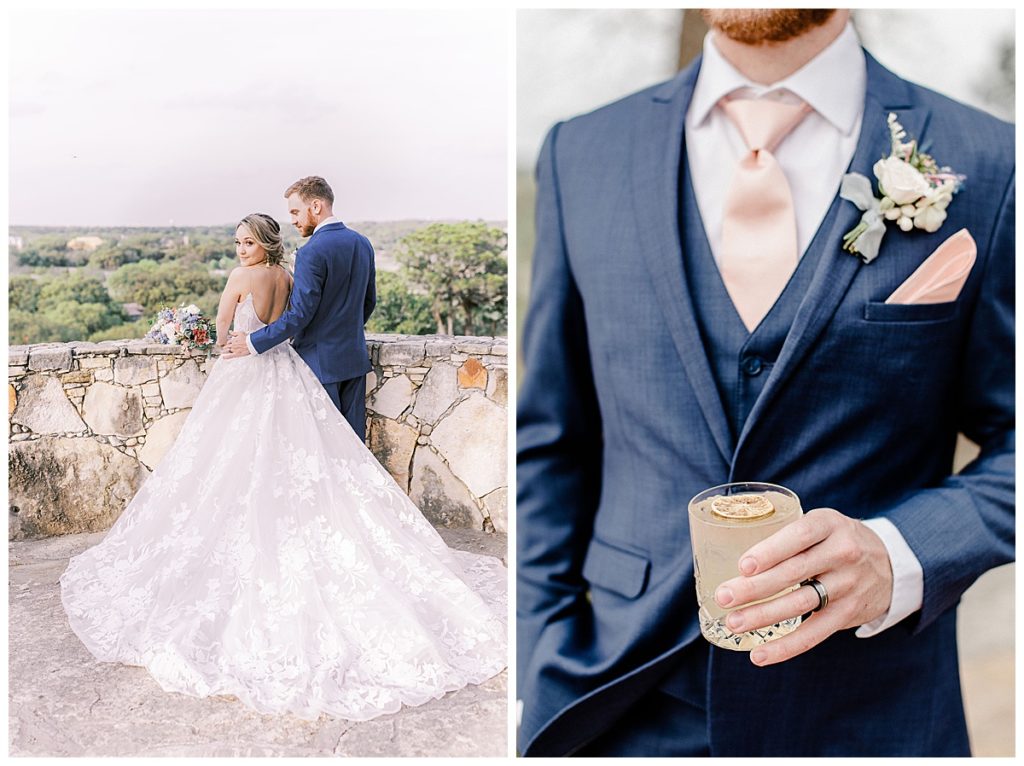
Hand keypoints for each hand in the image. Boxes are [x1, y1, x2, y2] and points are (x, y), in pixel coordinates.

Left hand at [220, 331, 251, 358]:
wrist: (251, 344)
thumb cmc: (247, 338)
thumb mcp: (240, 333)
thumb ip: (234, 333)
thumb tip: (230, 331)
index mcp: (233, 340)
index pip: (228, 342)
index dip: (229, 343)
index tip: (229, 343)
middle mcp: (232, 345)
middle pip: (227, 346)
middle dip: (226, 347)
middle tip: (225, 348)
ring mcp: (234, 350)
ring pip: (227, 351)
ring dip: (225, 351)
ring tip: (223, 352)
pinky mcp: (236, 354)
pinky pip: (230, 356)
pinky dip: (226, 357)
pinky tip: (223, 357)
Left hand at [713, 508, 892, 666]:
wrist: (891, 564)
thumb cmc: (836, 540)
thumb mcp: (822, 525)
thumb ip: (788, 535)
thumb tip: (729, 553)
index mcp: (829, 524)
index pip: (799, 536)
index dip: (771, 551)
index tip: (743, 565)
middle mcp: (842, 553)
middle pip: (793, 572)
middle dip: (755, 587)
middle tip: (724, 596)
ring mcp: (848, 585)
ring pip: (800, 603)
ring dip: (763, 616)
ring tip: (734, 623)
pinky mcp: (848, 614)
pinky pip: (814, 634)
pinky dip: (785, 647)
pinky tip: (759, 655)